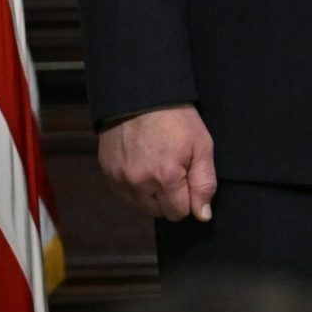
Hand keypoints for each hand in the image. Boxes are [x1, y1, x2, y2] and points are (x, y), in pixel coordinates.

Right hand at [97, 105, 216, 221]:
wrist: (141, 96)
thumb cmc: (177, 119)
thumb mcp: (201, 146)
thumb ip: (204, 183)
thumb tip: (202, 215)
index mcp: (165, 177)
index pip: (179, 213)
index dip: (188, 198)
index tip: (188, 178)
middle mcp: (139, 183)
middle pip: (159, 212)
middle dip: (170, 197)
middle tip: (174, 169)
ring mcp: (120, 179)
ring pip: (141, 205)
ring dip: (151, 193)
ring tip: (157, 165)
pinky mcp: (108, 173)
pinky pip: (125, 194)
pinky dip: (135, 186)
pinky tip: (142, 164)